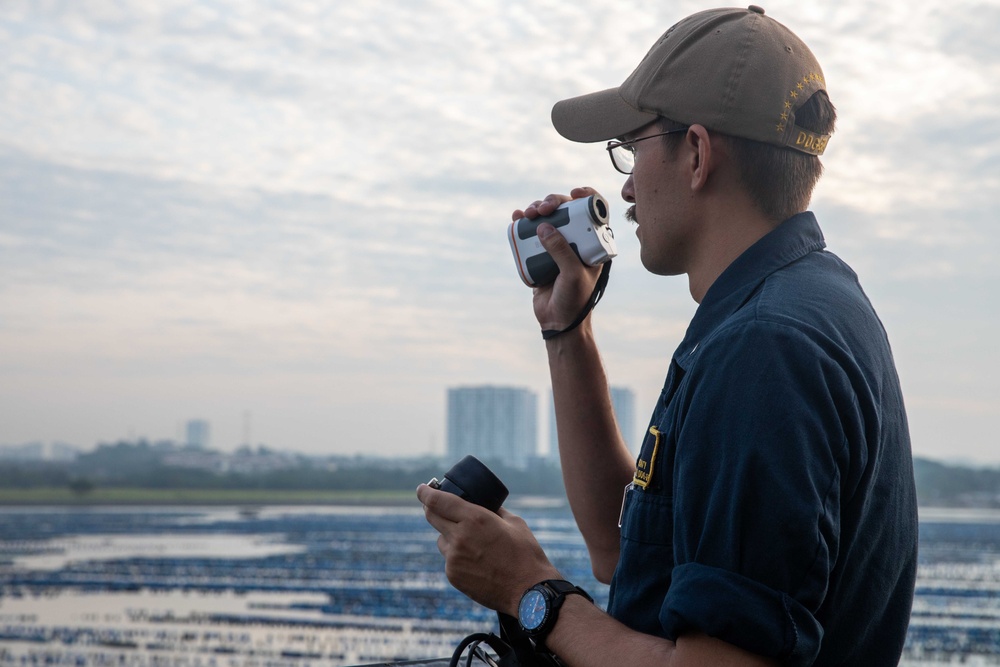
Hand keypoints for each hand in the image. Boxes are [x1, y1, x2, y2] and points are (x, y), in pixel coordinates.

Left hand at [417, 484, 560, 614]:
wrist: (528, 591)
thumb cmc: (525, 554)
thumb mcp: (514, 522)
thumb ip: (494, 510)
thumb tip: (484, 503)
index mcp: (475, 519)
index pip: (438, 501)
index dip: (426, 493)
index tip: (421, 489)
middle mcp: (459, 537)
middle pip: (432, 517)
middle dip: (431, 509)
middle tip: (435, 505)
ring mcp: (454, 558)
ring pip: (441, 540)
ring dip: (448, 535)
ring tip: (471, 542)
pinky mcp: (453, 575)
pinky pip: (449, 559)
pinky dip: (457, 556)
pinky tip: (476, 562)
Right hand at [512, 187, 604, 333]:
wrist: (558, 321)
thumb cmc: (575, 299)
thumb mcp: (572, 274)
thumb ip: (561, 250)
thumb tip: (544, 225)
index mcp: (592, 243)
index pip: (592, 212)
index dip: (585, 196)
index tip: (573, 194)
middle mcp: (576, 240)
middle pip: (566, 211)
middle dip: (553, 203)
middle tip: (543, 208)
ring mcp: (557, 246)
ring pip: (547, 219)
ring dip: (536, 210)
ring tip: (526, 213)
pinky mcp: (539, 254)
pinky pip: (530, 233)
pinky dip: (522, 222)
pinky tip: (516, 217)